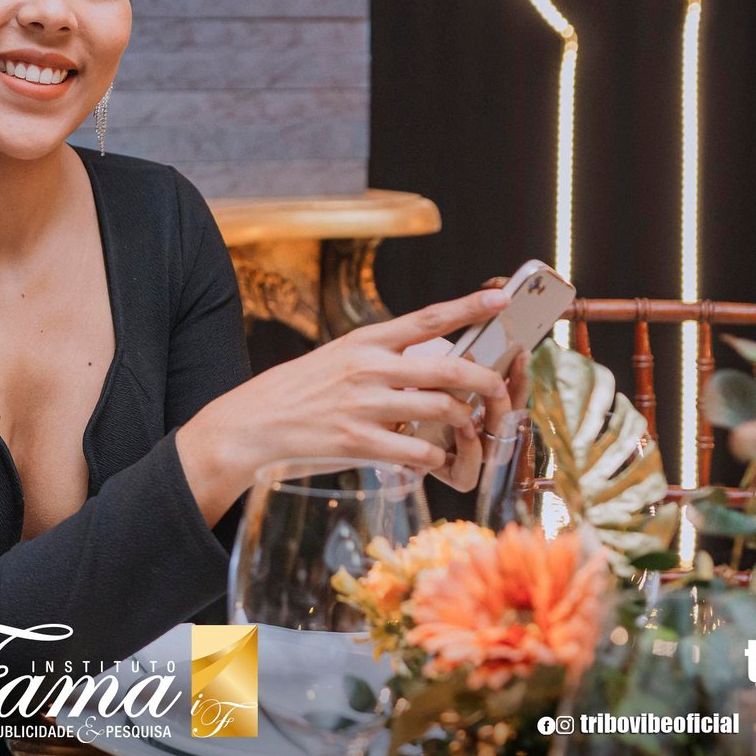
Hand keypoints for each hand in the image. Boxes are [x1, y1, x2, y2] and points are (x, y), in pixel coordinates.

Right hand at [185, 289, 513, 489]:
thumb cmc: (298, 391)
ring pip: (441, 410)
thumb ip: (381, 359)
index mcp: (365, 341)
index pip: (427, 318)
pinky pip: (418, 451)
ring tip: (465, 428)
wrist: (253, 424)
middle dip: (485, 380)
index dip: (469, 306)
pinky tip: (434, 458)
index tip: (502, 297)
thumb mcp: (338, 359)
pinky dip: (436, 457)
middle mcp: (369, 368)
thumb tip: (427, 363)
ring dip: (464, 422)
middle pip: (448, 368)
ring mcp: (365, 405)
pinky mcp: (358, 441)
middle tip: (498, 389)